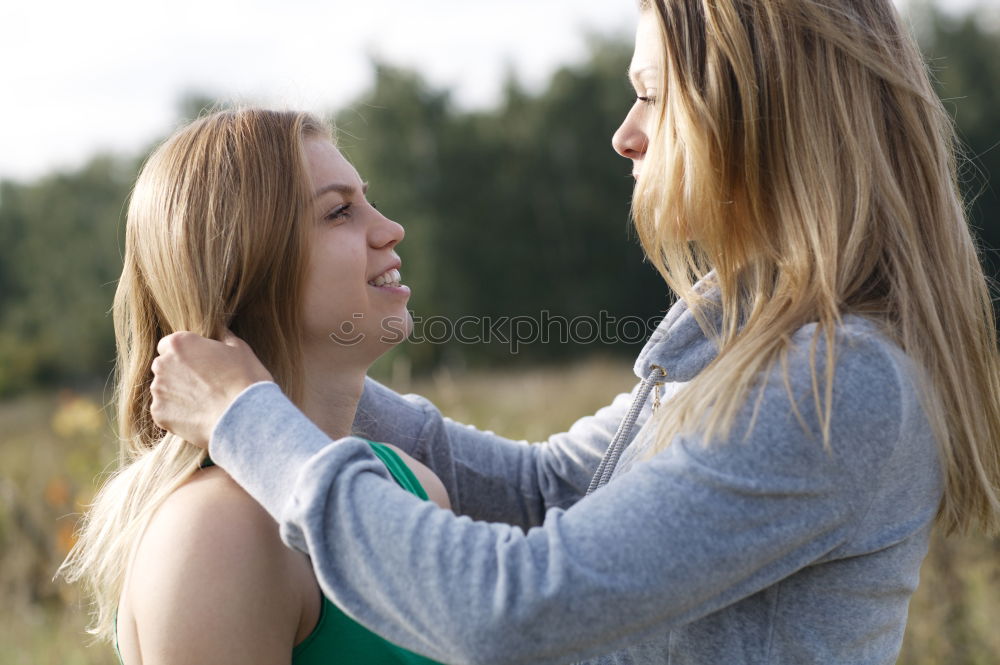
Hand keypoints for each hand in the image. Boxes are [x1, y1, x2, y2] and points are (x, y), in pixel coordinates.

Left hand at [150, 330, 273, 448]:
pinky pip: (165, 412)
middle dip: (178, 373)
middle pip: (164, 367)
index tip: (200, 364)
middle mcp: (162, 364)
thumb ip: (223, 337)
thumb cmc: (246, 380)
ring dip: (177, 395)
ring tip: (204, 404)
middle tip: (203, 385)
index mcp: (179, 344)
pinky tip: (199, 417)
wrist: (245, 418)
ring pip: (164, 390)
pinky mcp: (159, 415)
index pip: (169, 344)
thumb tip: (220, 332)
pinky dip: (177, 415)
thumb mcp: (240, 349)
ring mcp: (159, 391)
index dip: (185, 354)